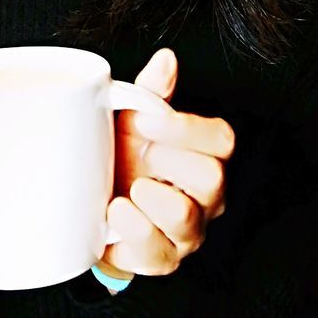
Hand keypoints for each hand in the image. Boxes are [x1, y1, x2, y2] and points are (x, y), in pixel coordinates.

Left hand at [101, 48, 233, 277]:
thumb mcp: (134, 120)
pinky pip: (157, 252)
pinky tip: (114, 213)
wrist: (96, 208)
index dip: (183, 129)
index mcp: (205, 156)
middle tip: (138, 155)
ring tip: (125, 190)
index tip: (143, 121)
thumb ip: (152, 92)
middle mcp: (206, 196)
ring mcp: (187, 231)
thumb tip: (165, 59)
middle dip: (167, 162)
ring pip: (185, 217)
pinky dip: (132, 230)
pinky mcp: (162, 259)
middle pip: (211, 178)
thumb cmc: (125, 158)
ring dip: (150, 199)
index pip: (221, 139)